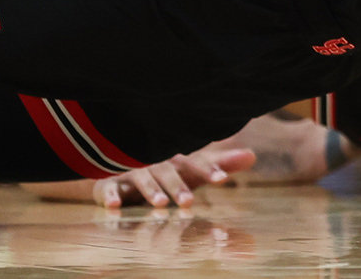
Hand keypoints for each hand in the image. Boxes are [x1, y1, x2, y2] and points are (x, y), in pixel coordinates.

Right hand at [71, 147, 255, 207]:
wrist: (115, 159)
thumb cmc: (162, 166)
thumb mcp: (189, 167)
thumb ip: (217, 164)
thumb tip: (252, 155)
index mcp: (174, 157)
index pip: (194, 162)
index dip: (208, 170)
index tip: (223, 180)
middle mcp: (154, 161)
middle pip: (168, 172)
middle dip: (178, 186)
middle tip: (190, 202)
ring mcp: (130, 169)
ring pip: (141, 177)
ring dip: (150, 190)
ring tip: (162, 204)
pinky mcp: (108, 180)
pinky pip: (108, 186)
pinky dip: (110, 194)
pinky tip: (115, 205)